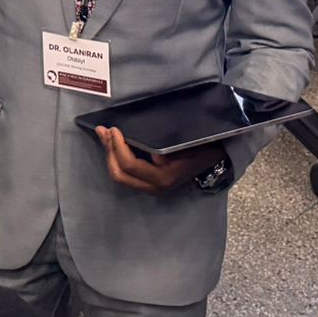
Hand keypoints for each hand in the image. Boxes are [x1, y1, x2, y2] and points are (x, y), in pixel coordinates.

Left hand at [96, 128, 223, 194]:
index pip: (130, 165)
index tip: (114, 129)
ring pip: (120, 177)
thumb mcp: (187, 143)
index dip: (118, 147)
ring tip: (104, 136)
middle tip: (103, 131)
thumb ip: (169, 148)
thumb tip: (150, 151)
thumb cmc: (200, 146)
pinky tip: (113, 145)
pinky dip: (115, 159)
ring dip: (109, 155)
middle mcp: (155, 185)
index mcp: (163, 176)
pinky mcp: (148, 184)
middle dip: (108, 151)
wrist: (214, 158)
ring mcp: (151, 187)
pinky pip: (125, 175)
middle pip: (119, 174)